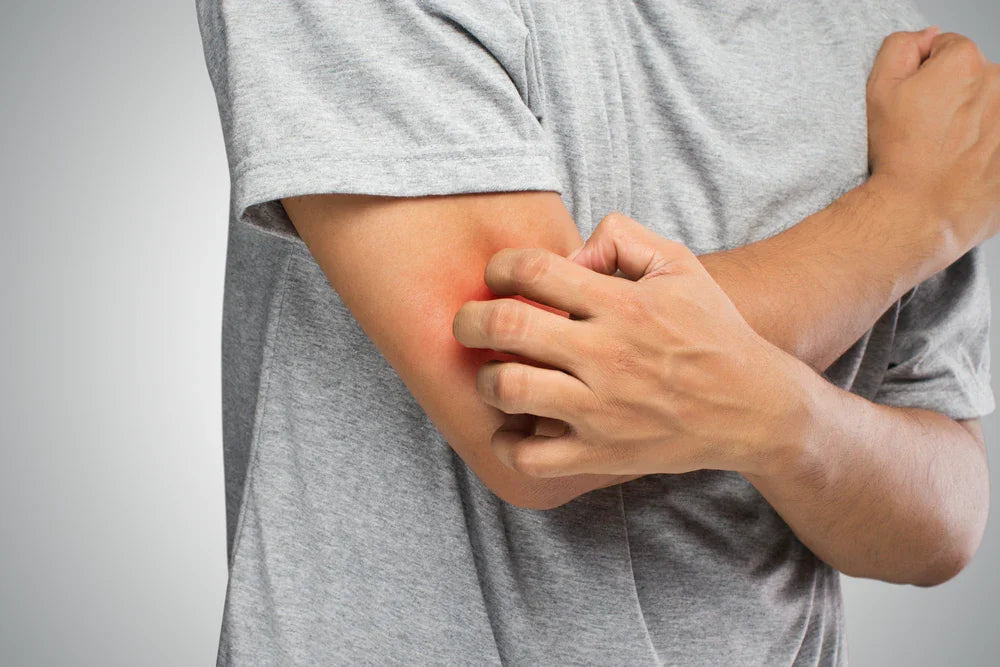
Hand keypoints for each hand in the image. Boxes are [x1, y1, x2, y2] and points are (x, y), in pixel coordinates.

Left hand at [452, 213, 813, 478]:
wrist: (754, 408)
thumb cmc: (711, 331)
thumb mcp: (679, 265)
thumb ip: (621, 239)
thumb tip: (568, 253)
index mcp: (622, 304)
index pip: (533, 269)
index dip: (500, 267)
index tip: (500, 278)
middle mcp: (607, 355)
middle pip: (506, 328)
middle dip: (470, 320)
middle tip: (469, 324)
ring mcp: (601, 409)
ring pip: (508, 390)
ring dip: (486, 378)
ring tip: (497, 374)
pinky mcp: (601, 453)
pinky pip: (529, 457)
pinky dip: (506, 442)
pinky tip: (514, 426)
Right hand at [867, 28, 999, 247]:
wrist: (920, 211)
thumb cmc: (898, 156)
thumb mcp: (878, 91)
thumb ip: (900, 47)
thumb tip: (927, 39)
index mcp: (964, 62)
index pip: (947, 49)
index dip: (924, 75)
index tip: (914, 104)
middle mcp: (998, 82)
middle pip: (974, 77)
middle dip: (953, 96)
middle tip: (927, 131)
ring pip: (989, 106)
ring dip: (973, 120)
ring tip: (945, 151)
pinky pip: (997, 137)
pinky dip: (985, 146)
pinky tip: (963, 163)